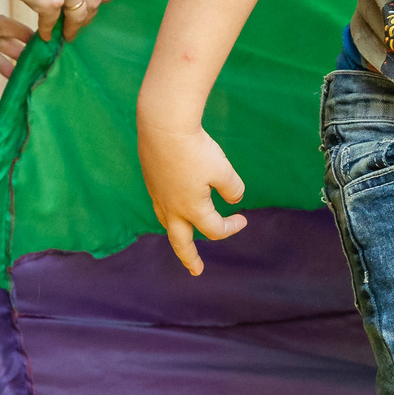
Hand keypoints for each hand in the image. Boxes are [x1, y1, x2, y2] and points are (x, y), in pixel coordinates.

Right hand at [139, 117, 246, 274]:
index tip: (243, 219)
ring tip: (182, 238)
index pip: (214, 229)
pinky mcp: (150, 179)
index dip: (232, 227)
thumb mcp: (223, 170)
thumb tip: (234, 199)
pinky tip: (172, 204)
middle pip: (179, 241)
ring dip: (176, 233)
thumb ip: (232, 188)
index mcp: (191, 209)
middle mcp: (171, 206)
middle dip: (189, 258)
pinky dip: (169, 211)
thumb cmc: (195, 148)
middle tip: (197, 270)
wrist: (163, 124)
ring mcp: (157, 194)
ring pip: (167, 222)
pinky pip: (159, 203)